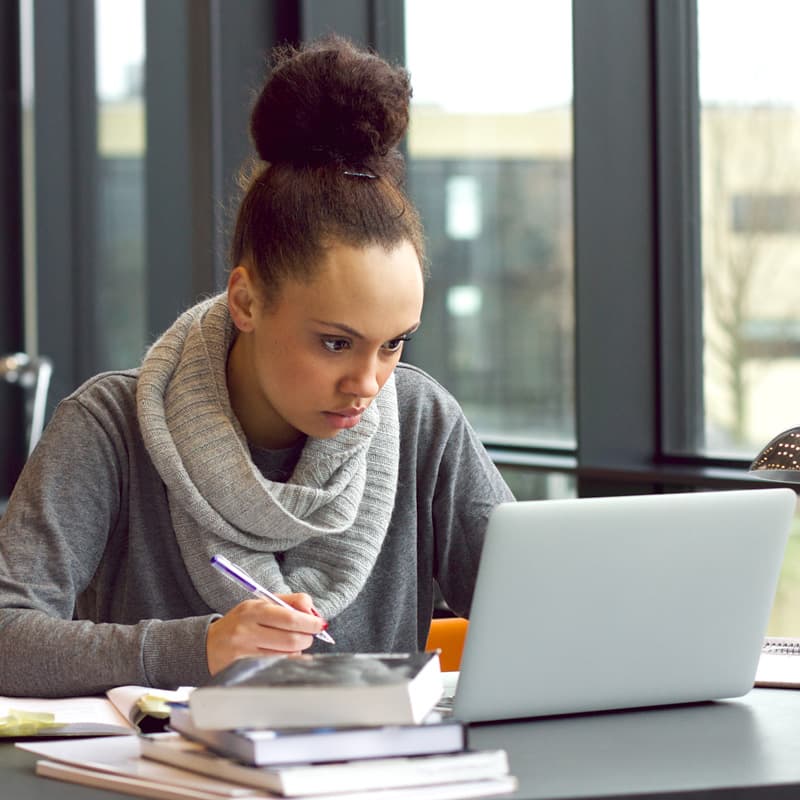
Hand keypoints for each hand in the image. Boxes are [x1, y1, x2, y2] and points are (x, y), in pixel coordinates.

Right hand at [206, 593, 326, 674]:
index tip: (320, 624)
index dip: (311, 622)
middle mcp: (247, 630)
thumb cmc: (242, 622)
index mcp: (254, 609)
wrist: (208, 644)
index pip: (291, 617)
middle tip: (309, 635)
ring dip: (299, 649)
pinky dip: (287, 659)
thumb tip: (313, 611)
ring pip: (287, 655)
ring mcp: (245, 652)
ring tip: (294, 642)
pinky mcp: (245, 669)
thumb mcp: (262, 604)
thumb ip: (291, 602)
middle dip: (308, 638)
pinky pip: (277, 665)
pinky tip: (283, 653)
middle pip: (292, 638)